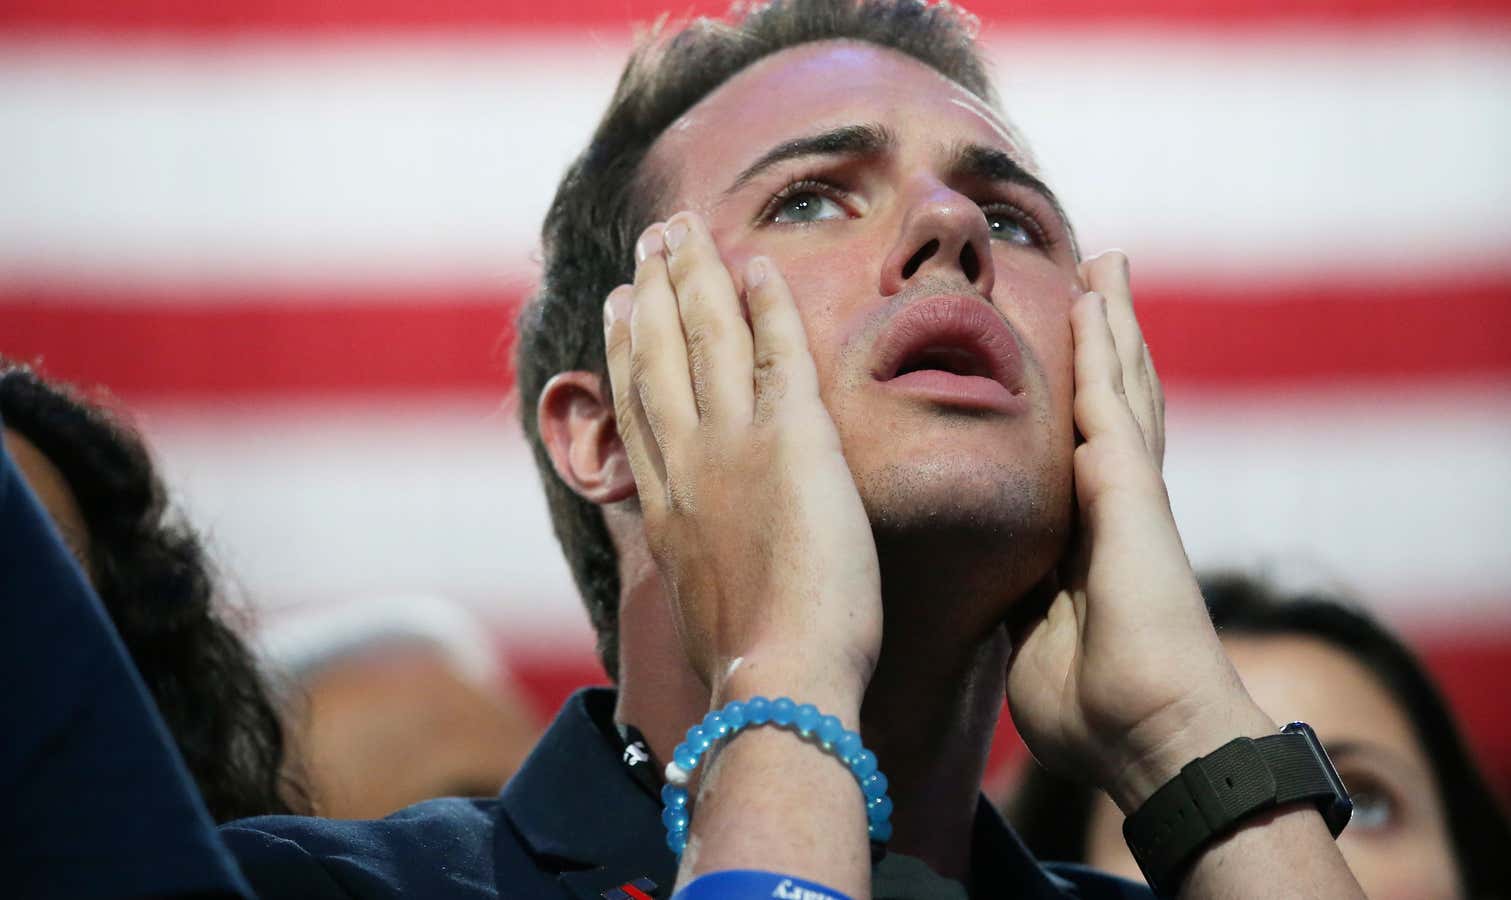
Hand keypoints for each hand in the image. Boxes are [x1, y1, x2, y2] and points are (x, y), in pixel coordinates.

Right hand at [602, 211, 881, 706]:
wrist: (779, 678)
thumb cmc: (751, 666)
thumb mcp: (699, 609)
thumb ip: (695, 569)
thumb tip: (701, 576)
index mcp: (663, 503)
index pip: (637, 405)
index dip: (623, 347)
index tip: (618, 306)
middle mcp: (685, 461)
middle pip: (656, 352)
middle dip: (651, 289)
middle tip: (649, 242)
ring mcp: (732, 443)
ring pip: (705, 335)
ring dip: (695, 275)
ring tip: (686, 231)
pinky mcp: (792, 438)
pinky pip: (777, 349)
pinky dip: (765, 302)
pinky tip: (759, 265)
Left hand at [1006, 253, 1270, 811]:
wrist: (1150, 736)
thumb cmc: (1097, 710)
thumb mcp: (1035, 641)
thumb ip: (1024, 604)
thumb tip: (1001, 601)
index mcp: (1090, 538)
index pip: (1082, 447)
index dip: (1078, 397)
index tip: (1063, 355)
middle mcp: (1115, 503)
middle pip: (1113, 400)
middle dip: (1106, 340)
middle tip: (1098, 276)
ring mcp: (1129, 491)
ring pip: (1120, 384)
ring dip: (1111, 321)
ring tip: (1106, 262)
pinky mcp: (1131, 490)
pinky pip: (1112, 401)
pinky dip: (1105, 346)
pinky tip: (1095, 297)